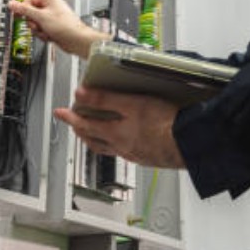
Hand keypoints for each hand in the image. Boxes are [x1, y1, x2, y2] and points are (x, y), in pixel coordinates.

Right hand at [7, 0, 108, 58]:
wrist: (76, 40)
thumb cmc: (64, 26)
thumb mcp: (40, 17)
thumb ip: (24, 10)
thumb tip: (12, 4)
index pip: (28, 0)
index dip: (23, 9)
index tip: (19, 16)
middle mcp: (50, 7)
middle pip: (30, 14)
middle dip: (33, 23)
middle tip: (39, 25)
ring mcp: (51, 18)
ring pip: (35, 24)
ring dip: (38, 31)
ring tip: (47, 32)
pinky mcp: (52, 27)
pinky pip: (41, 30)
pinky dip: (43, 35)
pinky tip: (50, 36)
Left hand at [54, 86, 184, 168]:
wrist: (190, 145)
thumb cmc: (166, 125)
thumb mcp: (133, 104)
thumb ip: (106, 99)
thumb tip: (82, 93)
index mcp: (116, 133)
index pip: (86, 124)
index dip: (71, 116)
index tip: (59, 112)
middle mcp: (122, 147)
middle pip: (94, 139)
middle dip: (80, 130)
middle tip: (72, 123)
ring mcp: (135, 153)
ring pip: (108, 148)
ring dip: (95, 140)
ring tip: (90, 135)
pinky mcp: (149, 156)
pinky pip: (124, 152)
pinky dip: (116, 146)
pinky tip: (123, 141)